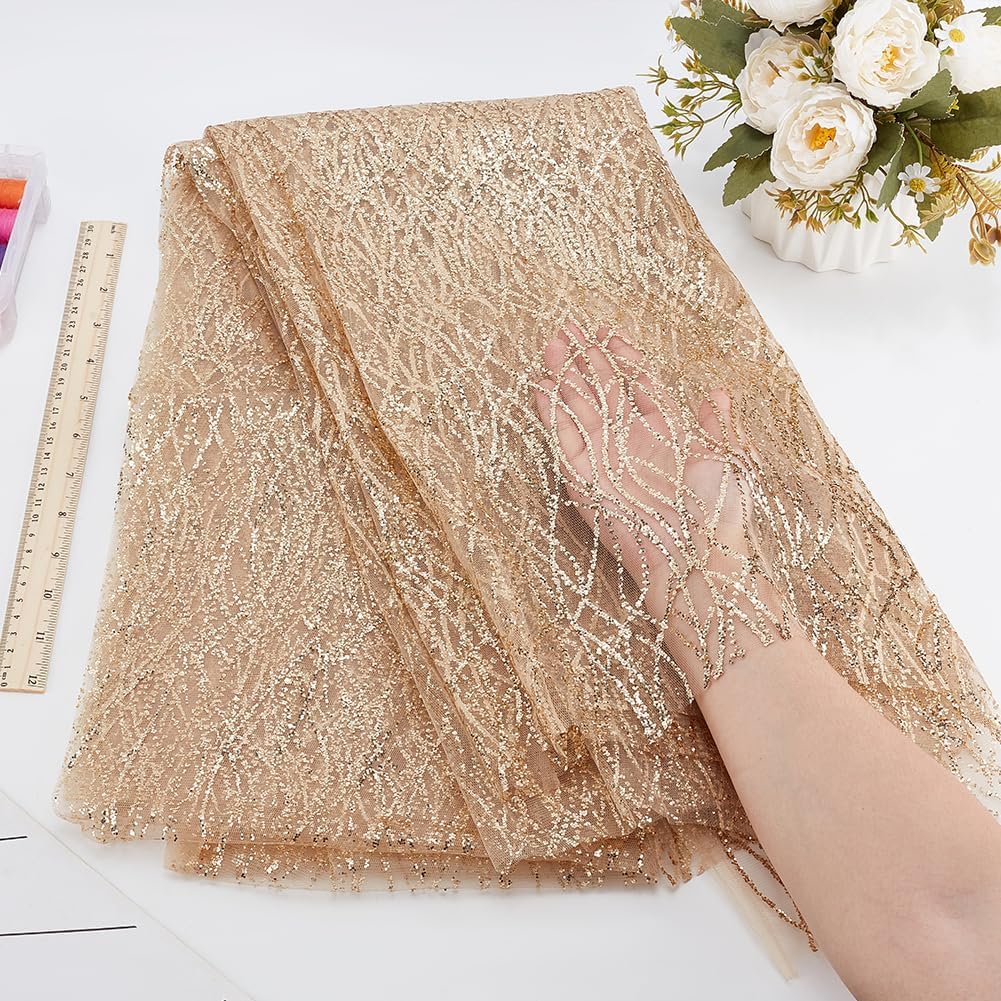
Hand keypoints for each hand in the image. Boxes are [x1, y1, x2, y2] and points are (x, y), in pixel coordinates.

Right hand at [533, 321, 751, 620]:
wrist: (695, 558)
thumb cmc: (718, 512)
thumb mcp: (729, 458)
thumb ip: (717, 423)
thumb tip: (717, 392)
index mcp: (669, 432)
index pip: (640, 385)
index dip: (624, 357)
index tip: (610, 332)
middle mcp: (634, 443)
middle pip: (604, 391)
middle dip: (586, 359)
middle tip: (568, 329)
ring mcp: (607, 461)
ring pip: (581, 410)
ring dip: (566, 378)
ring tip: (551, 346)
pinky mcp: (584, 482)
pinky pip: (564, 442)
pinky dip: (553, 414)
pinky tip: (543, 387)